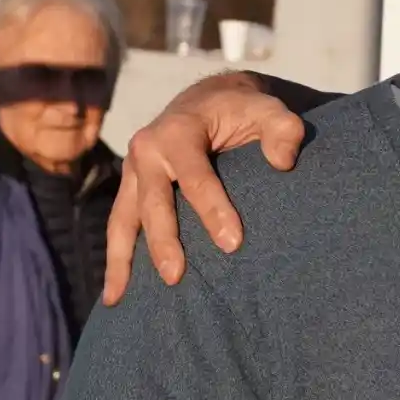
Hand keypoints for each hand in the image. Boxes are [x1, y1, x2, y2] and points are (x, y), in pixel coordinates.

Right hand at [101, 73, 304, 304]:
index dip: (213, 209)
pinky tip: (115, 295)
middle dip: (163, 240)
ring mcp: (132, 172)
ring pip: (123, 219)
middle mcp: (147, 150)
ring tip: (122, 297)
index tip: (232, 243)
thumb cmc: (241, 112)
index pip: (195, 175)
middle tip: (177, 276)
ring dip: (123, 259)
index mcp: (178, 130)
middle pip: (153, 202)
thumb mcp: (266, 110)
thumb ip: (283, 128)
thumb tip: (283, 161)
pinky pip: (118, 227)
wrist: (207, 102)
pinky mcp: (129, 190)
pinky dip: (115, 261)